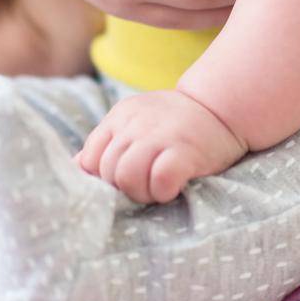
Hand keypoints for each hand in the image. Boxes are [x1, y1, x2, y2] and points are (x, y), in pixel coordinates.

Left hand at [77, 89, 245, 202]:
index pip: (89, 159)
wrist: (224, 107)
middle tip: (147, 186)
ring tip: (158, 190)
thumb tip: (75, 168)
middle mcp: (135, 123)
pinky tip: (174, 187)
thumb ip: (109, 143)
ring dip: (142, 193)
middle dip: (123, 189)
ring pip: (127, 178)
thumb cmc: (178, 125)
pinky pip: (159, 180)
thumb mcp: (137, 124)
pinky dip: (163, 192)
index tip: (122, 183)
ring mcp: (160, 135)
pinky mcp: (184, 150)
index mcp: (120, 116)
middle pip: (107, 172)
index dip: (101, 179)